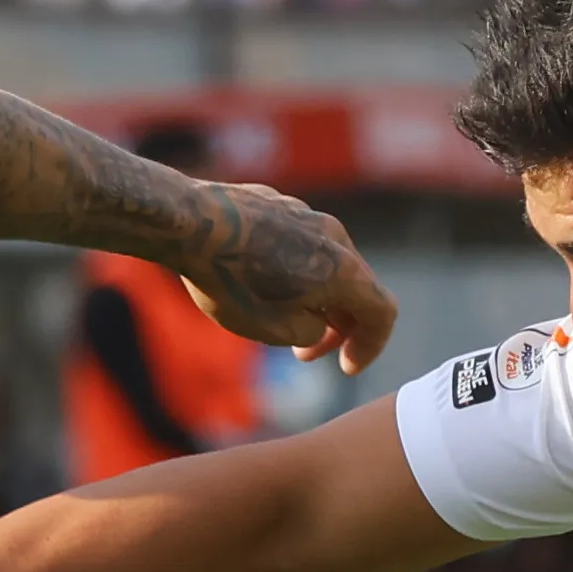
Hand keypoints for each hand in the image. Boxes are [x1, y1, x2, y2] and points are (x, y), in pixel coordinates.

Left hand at [174, 181, 398, 373]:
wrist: (190, 224)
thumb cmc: (230, 281)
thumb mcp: (273, 330)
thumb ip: (310, 332)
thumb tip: (316, 323)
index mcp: (342, 270)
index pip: (382, 312)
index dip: (371, 345)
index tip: (347, 367)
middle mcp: (334, 236)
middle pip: (356, 287)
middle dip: (338, 326)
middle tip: (307, 354)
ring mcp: (307, 215)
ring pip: (327, 263)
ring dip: (315, 298)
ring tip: (279, 318)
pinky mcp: (279, 204)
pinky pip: (300, 244)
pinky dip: (295, 271)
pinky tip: (258, 283)